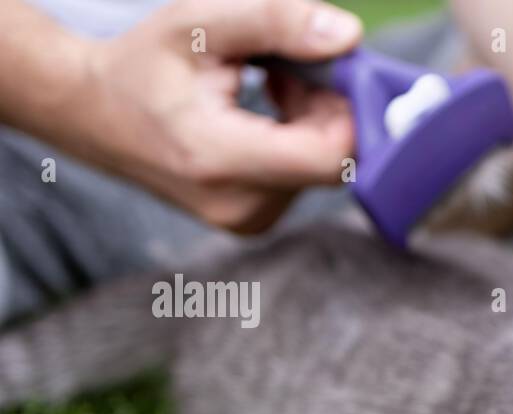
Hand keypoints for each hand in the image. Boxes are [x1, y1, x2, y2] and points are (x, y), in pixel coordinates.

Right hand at [65, 0, 362, 231]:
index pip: (331, 156)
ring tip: (269, 84)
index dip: (349, 111)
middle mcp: (239, 204)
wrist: (90, 111)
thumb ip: (275, 22)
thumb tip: (348, 36)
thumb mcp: (199, 22)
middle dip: (328, 107)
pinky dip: (299, 140)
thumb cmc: (143, 63)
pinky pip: (304, 178)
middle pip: (332, 160)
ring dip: (313, 121)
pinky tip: (266, 113)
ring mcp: (247, 220)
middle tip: (289, 67)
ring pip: (323, 169)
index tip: (333, 69)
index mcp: (221, 158)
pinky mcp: (253, 220)